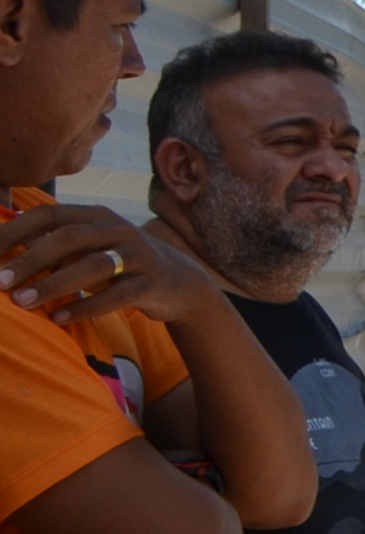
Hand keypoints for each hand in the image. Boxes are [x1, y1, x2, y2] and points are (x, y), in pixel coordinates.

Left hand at [0, 204, 225, 326]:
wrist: (178, 282)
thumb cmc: (119, 264)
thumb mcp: (90, 247)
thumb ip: (55, 245)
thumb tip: (3, 249)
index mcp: (96, 216)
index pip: (50, 215)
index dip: (15, 231)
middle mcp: (118, 229)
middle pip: (69, 238)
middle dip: (30, 259)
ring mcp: (138, 255)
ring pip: (93, 266)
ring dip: (53, 284)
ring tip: (22, 302)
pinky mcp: (151, 282)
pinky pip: (116, 295)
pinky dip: (85, 307)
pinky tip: (58, 318)